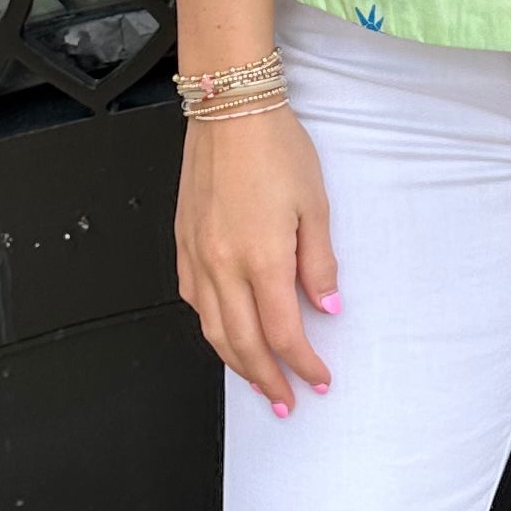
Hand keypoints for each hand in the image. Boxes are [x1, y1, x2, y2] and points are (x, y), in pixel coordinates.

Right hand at [177, 106, 339, 416]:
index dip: (302, 364)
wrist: (229, 108)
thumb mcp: (316, 206)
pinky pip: (194, 300)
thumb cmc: (275, 148)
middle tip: (285, 402)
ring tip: (257, 380)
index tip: (318, 380)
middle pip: (242, 344)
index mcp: (261, 259)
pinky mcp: (183, 242)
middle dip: (266, 380)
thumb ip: (319, 263)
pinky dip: (211, 327)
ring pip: (212, 329)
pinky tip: (225, 333)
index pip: (283, 334)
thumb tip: (327, 306)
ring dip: (236, 363)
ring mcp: (197, 255)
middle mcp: (223, 265)